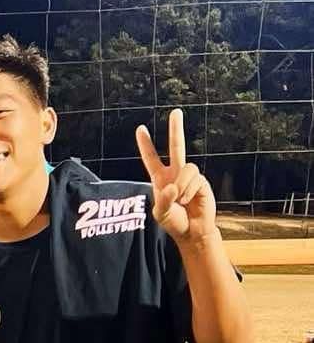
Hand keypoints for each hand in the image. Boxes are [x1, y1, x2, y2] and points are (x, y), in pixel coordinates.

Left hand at [135, 107, 217, 244]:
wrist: (192, 230)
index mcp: (160, 179)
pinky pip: (195, 179)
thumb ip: (162, 201)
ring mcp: (190, 176)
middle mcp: (175, 173)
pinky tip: (189, 201)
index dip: (146, 145)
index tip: (140, 129)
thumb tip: (172, 187)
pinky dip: (189, 191)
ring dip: (181, 186)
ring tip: (180, 200)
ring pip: (186, 168)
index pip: (151, 158)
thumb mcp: (160, 214)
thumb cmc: (174, 222)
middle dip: (176, 129)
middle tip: (176, 111)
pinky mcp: (202, 181)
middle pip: (177, 146)